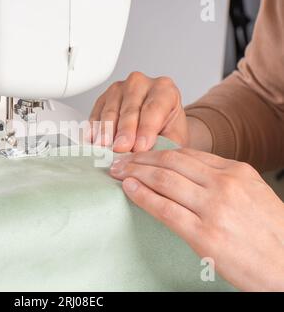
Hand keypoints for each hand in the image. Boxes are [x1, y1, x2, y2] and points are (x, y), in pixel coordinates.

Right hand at [90, 72, 188, 151]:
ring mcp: (119, 89)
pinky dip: (94, 130)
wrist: (157, 123)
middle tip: (121, 149)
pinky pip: (96, 114)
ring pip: (110, 111)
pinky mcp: (103, 99)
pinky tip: (94, 141)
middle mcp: (141, 84)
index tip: (141, 147)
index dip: (146, 129)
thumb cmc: (166, 129)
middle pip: (130, 109)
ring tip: (105, 147)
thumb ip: (164, 144)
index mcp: (164, 89)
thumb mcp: (174, 137)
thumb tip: (149, 157)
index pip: (153, 109)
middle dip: (125, 132)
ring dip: (106, 132)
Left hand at [110, 149, 283, 290]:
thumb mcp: (252, 194)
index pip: (187, 154)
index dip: (157, 152)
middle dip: (140, 158)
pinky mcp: (205, 235)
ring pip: (164, 181)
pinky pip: (165, 209)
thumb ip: (221, 180)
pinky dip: (143, 196)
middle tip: (120, 159)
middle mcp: (225, 185)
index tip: (140, 153)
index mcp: (237, 172)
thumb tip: (186, 174)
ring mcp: (214, 209)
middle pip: (171, 162)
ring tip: (119, 172)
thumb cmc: (271, 233)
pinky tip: (130, 189)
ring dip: (135, 173)